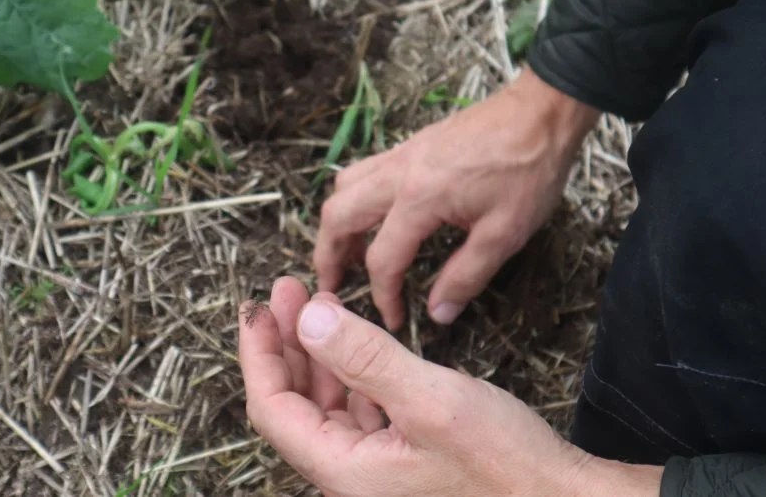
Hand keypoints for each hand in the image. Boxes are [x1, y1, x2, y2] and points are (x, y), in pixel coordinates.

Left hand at [239, 276, 661, 496]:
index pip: (272, 408)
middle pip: (294, 404)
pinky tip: (358, 343)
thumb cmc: (507, 467)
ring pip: (325, 406)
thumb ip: (364, 358)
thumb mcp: (430, 399)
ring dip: (317, 354)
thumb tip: (308, 318)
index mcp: (344, 471)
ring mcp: (376, 471)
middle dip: (287, 343)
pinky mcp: (402, 462)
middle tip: (288, 289)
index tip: (258, 306)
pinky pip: (358, 413)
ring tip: (319, 303)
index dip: (259, 353)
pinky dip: (350, 373)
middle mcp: (351, 476)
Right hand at [314, 67, 599, 329]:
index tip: (394, 320)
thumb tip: (438, 313)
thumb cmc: (528, 170)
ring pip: (343, 188)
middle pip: (337, 217)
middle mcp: (398, 174)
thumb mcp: (505, 233)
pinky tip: (374, 216)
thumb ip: (467, 276)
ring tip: (348, 254)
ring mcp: (400, 155)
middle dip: (328, 257)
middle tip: (332, 288)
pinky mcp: (410, 146)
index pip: (383, 260)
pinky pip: (363, 171)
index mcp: (419, 199)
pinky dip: (353, 199)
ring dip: (336, 225)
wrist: (540, 112)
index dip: (383, 297)